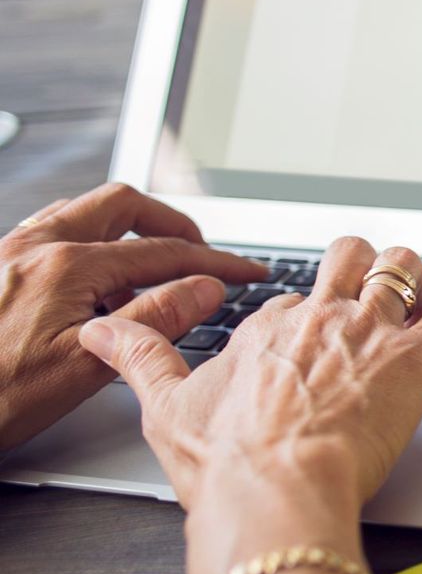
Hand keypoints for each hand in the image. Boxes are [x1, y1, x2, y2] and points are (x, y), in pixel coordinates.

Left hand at [0, 183, 265, 452]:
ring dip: (128, 227)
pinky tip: (95, 279)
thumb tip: (204, 288)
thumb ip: (154, 319)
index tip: (247, 273)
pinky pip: (52, 231)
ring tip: (154, 262)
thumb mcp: (86, 369)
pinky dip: (90, 240)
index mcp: (65, 266)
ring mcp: (9, 252)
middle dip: (172, 224)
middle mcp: (34, 246)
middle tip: (202, 254)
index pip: (162, 252)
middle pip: (122, 205)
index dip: (214, 263)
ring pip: (83, 212)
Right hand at [77, 237, 421, 518]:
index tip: (314, 344)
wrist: (275, 491)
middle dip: (365, 268)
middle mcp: (319, 317)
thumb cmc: (225, 464)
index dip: (306, 319)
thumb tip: (101, 330)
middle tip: (378, 299)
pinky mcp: (415, 357)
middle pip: (350, 257)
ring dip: (418, 282)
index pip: (293, 299)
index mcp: (266, 327)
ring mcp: (369, 332)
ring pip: (404, 268)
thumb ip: (139, 359)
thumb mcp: (165, 407)